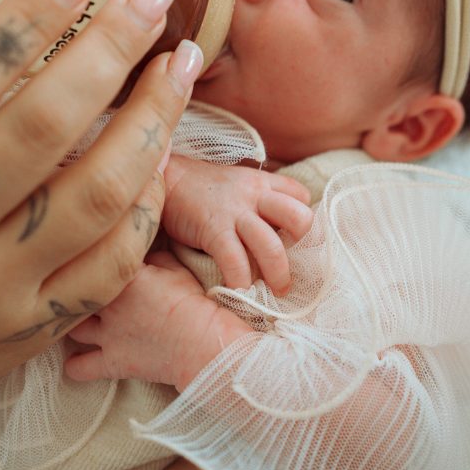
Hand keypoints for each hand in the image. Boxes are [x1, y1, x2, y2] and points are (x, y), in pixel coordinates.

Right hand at [0, 0, 203, 416]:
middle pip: (42, 125)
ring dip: (151, 121)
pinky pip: (110, 265)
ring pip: (95, 194)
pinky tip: (159, 158)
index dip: (29, 14)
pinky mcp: (31, 331)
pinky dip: (144, 206)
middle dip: (110, 50)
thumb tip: (1, 12)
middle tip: (152, 0)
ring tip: (179, 68)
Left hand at [65, 252, 251, 390]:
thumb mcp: (176, 269)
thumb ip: (153, 257)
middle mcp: (108, 303)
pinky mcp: (113, 362)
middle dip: (73, 291)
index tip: (94, 261)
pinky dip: (75, 366)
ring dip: (70, 325)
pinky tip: (75, 360)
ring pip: (69, 328)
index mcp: (123, 275)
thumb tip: (144, 254)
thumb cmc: (194, 304)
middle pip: (74, 293)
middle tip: (74, 291)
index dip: (94, 262)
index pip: (96, 261)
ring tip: (73, 322)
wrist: (205, 344)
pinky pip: (80, 368)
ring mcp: (108, 335)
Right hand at [162, 155, 312, 293]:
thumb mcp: (238, 184)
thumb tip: (276, 231)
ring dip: (278, 274)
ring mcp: (235, 212)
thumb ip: (258, 201)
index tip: (295, 241)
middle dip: (303, 245)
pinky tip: (239, 290)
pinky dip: (240, 280)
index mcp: (263, 183)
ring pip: (272, 246)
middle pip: (300, 217)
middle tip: (293, 263)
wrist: (165, 178)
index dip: (304, 220)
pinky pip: (235, 260)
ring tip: (276, 291)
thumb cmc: (202, 188)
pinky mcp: (213, 229)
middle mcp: (255, 195)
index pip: (301, 196)